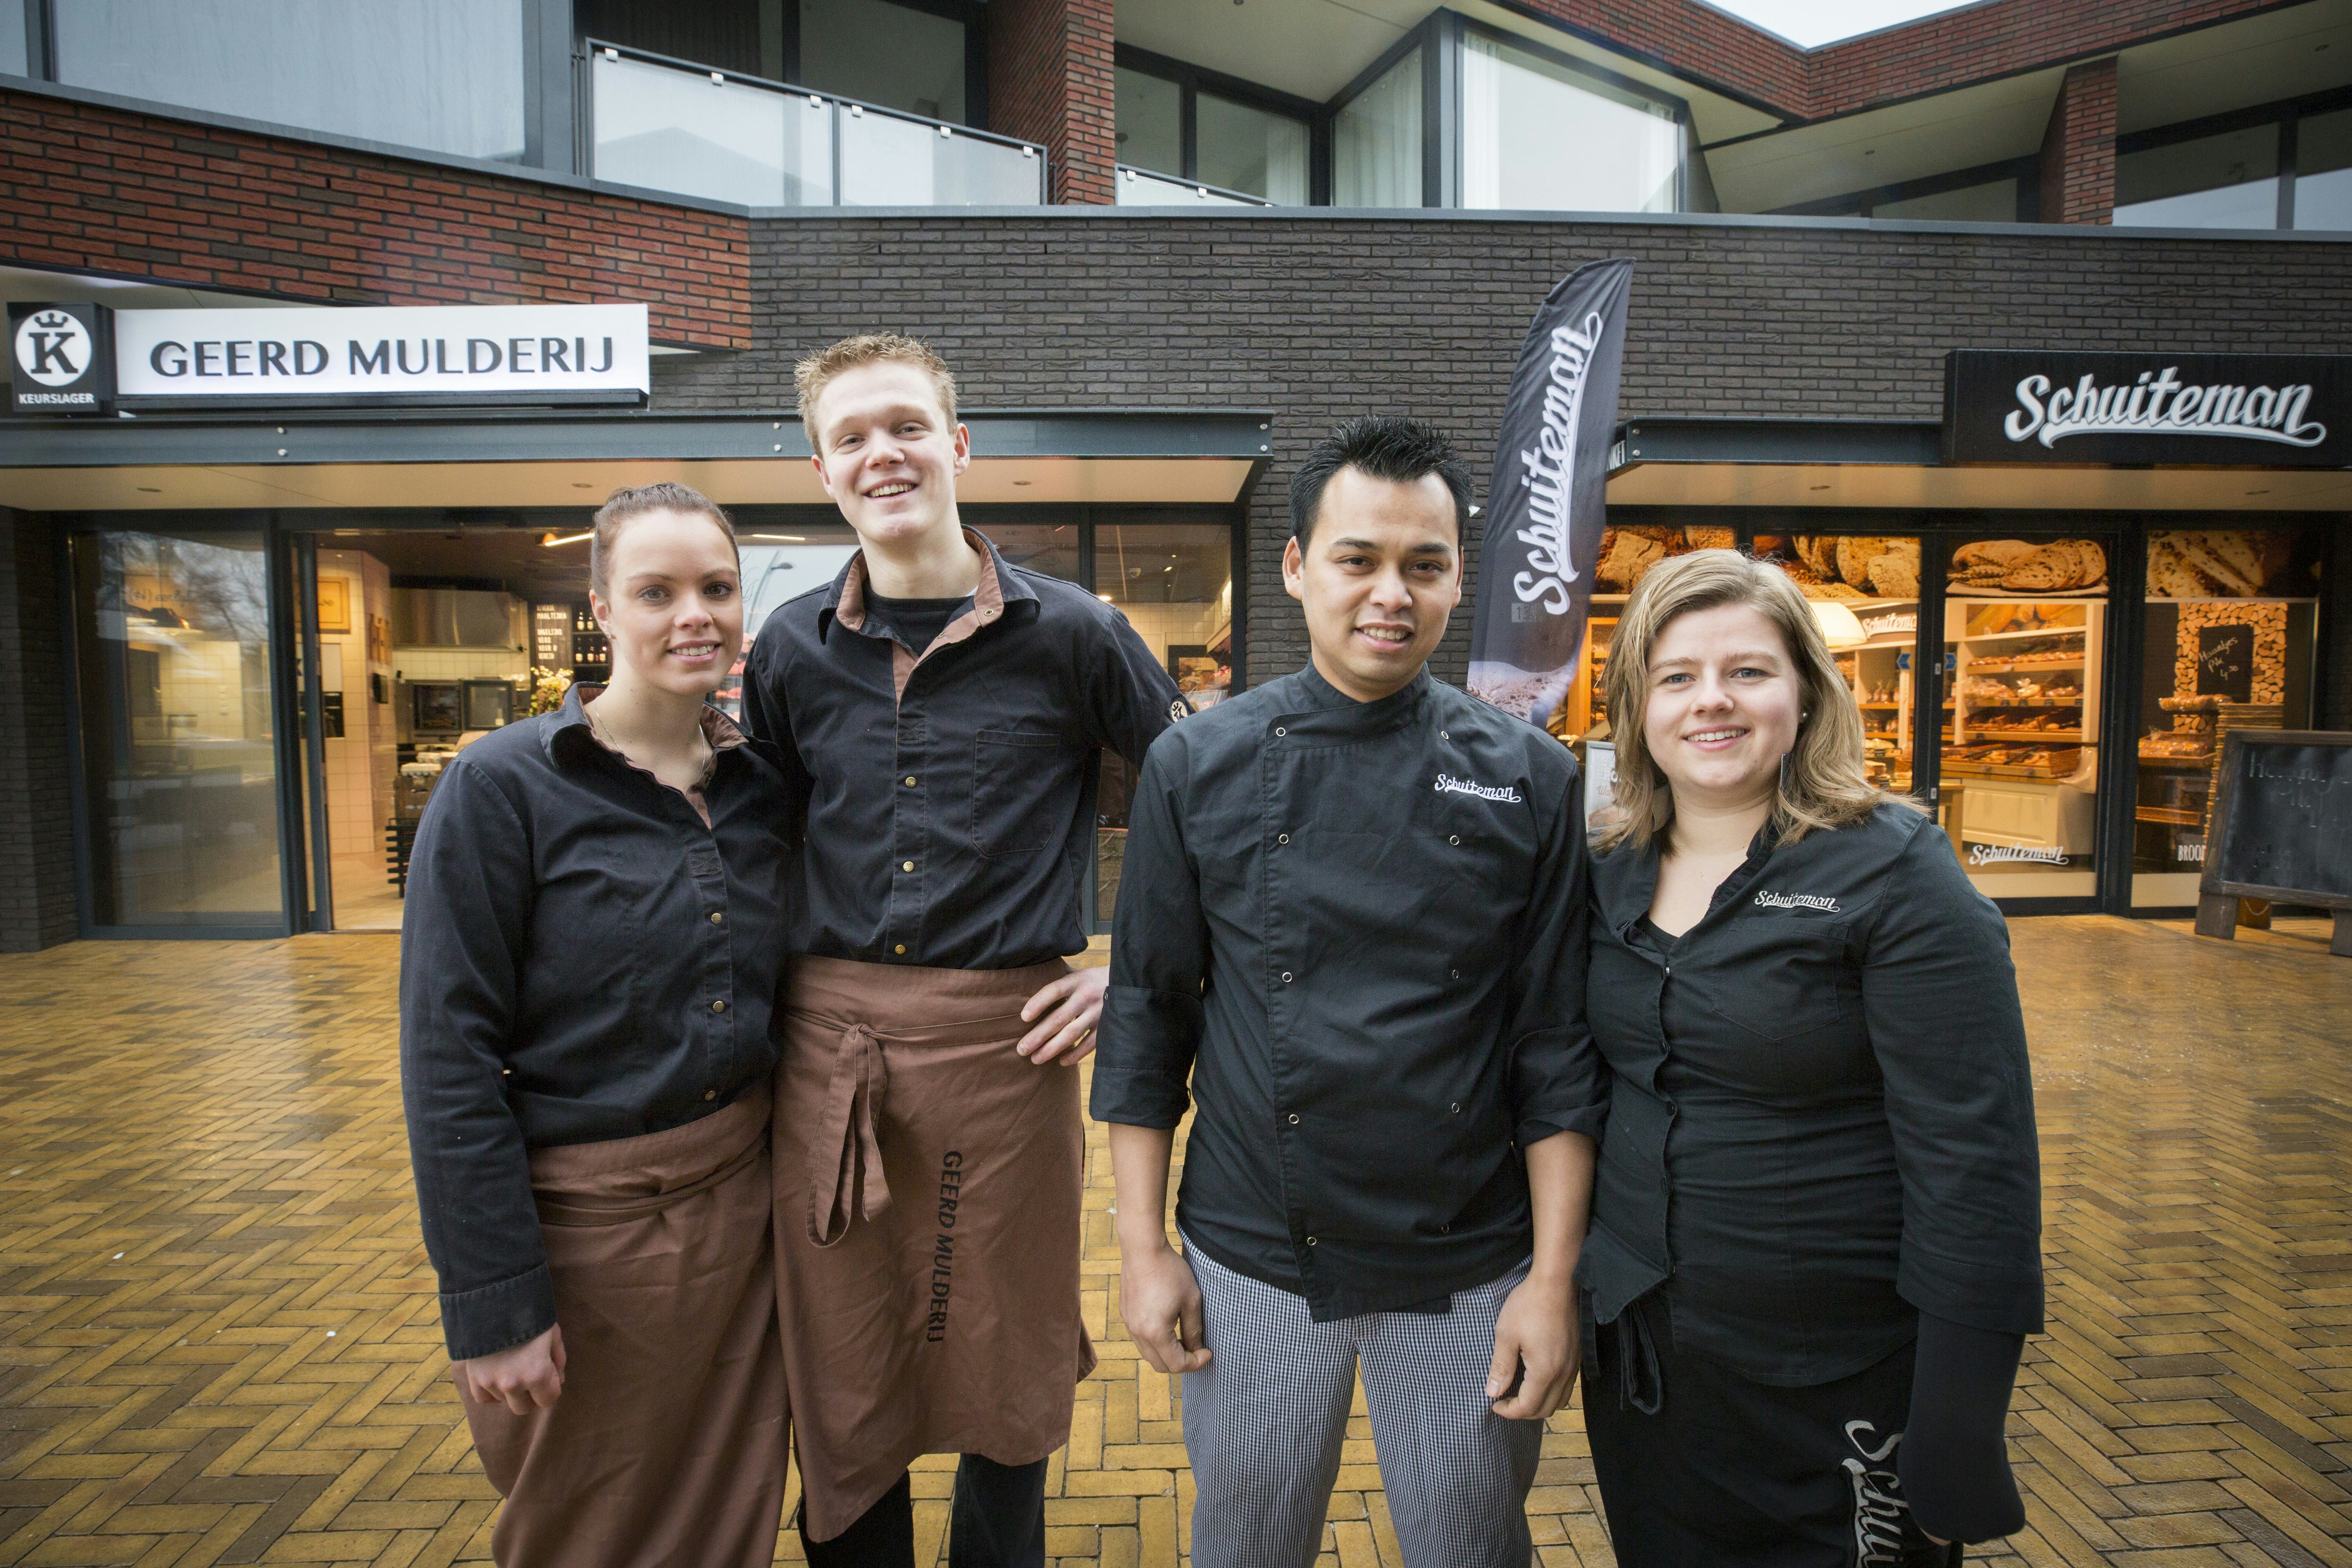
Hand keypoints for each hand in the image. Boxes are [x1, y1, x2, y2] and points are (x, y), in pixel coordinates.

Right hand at [456, 1324, 565, 1414]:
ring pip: (505, 1401)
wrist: (494, 1301)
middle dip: (530, 1394)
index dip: (550, 1386)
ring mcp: (491, 1383)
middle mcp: (513, 1384)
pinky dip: (490, 1391)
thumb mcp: (552, 1334)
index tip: (547, 1371)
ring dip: (510, 1389)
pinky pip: (484, 1398)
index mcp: (537, 1374)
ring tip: (511, 1363)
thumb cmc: (530, 1315)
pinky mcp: (474, 1378)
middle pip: (524, 1407)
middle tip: (529, 1373)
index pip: (548, 1400)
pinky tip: (496, 1374)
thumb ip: (558, 1361)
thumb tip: (557, 1381)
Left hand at [1018, 966, 1106, 1065]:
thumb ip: (1057, 978)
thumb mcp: (1077, 973)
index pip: (1053, 990)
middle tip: (1021, 1049)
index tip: (1023, 1017)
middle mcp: (1086, 996)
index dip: (1038, 1003)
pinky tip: (1061, 1061)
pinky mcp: (1107, 1026)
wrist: (1127, 983)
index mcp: (1077, 980)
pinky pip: (1089, 1044)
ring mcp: (1098, 1013)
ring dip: (1051, 1049)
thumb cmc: (1092, 980)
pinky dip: (1075, 1054)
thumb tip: (1027, 983)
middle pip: (1059, 1018)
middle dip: (1038, 1036)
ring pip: (1072, 1034)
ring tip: (1035, 1059)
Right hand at [1119, 1238, 1210, 1374]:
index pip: (1176, 1364)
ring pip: (1149, 1354)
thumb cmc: (1170, 1272)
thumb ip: (1194, 1330)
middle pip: (1160, 1365)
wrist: (1143, 1249)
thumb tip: (1197, 1349)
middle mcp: (1138, 1333)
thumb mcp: (1191, 1301)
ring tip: (1183, 1339)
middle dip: (1181, 1362)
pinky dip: (1155, 1342)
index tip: (1208, 1352)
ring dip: (1167, 1353)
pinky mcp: (1126, 1315)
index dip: (1195, 1363)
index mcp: (1155, 1333)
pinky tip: (1168, 1326)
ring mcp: (1129, 1324)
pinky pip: (1140, 1339)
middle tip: (1197, 1349)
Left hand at [1486, 1270, 1574, 1420]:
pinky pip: (1567, 1387)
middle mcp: (1563, 1374)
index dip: (1509, 1411)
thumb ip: (1501, 1367)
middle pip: (1546, 1410)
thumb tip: (1493, 1392)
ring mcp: (1573, 1366)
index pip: (1528, 1407)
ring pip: (1560, 1401)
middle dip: (1523, 1412)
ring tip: (1520, 1394)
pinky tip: (1537, 1381)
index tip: (1494, 1404)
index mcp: (1544, 1371)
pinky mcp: (1577, 1356)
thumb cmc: (1528, 1305)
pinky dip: (1552, 1393)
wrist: (1557, 1283)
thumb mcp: (1506, 1335)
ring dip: (1540, 1405)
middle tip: (1505, 1401)